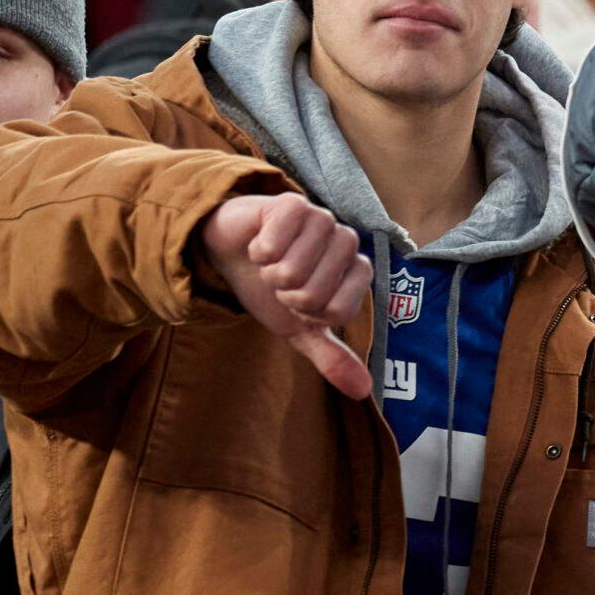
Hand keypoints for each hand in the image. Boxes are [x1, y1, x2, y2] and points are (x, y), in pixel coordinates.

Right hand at [199, 191, 372, 399]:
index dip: (307, 313)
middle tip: (279, 279)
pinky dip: (258, 251)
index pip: (338, 310)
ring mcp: (322, 219)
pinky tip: (259, 242)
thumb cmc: (268, 287)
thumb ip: (331, 356)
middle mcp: (345, 242)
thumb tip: (363, 391)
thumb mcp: (298, 328)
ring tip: (269, 262)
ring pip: (294, 270)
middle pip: (315, 293)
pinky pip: (276, 243)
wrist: (231, 251)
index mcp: (355, 272)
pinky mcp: (292, 203)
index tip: (297, 302)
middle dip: (285, 294)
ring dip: (270, 273)